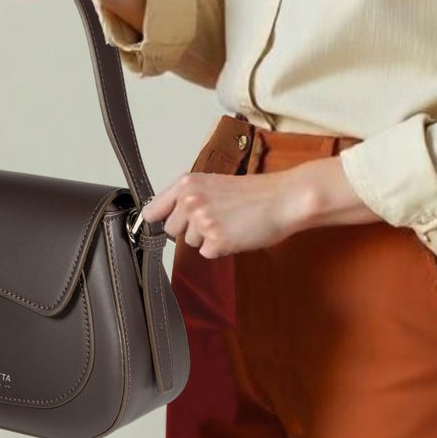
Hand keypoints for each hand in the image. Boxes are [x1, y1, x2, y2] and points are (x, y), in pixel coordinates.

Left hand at [140, 169, 305, 258]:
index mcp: (188, 184)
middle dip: (189, 230)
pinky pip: (208, 253)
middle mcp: (191, 201)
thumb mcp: (213, 183)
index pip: (153, 210)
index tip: (162, 224)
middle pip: (171, 230)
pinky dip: (222, 248)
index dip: (159, 219)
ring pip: (190, 243)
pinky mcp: (217, 240)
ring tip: (230, 223)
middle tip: (214, 219)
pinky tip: (236, 234)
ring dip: (207, 238)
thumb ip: (187, 195)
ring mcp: (203, 221)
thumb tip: (161, 213)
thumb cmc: (254, 192)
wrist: (283, 199)